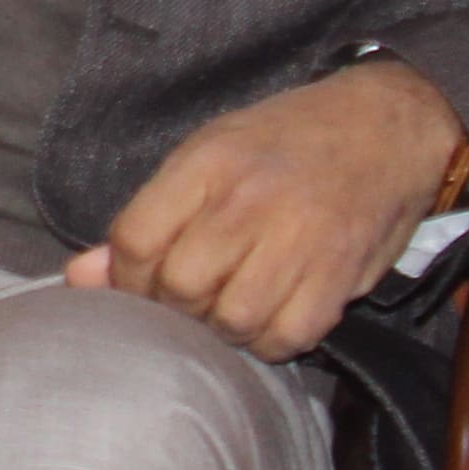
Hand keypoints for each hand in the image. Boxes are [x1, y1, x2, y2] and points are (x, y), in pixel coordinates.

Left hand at [66, 60, 462, 358]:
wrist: (386, 126)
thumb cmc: (284, 142)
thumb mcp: (206, 154)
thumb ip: (147, 217)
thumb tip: (82, 276)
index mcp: (207, 164)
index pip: (136, 240)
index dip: (123, 278)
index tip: (134, 285)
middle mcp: (250, 202)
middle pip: (181, 286)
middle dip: (172, 308)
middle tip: (184, 302)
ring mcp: (300, 239)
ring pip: (233, 319)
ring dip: (221, 329)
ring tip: (226, 310)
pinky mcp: (341, 274)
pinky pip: (290, 336)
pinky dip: (271, 342)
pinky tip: (268, 321)